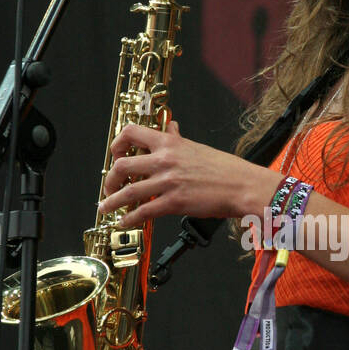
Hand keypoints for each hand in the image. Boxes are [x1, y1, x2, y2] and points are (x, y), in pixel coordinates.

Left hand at [97, 120, 265, 226]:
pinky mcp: (174, 202)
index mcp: (170, 143)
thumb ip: (178, 139)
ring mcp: (168, 182)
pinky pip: (144, 211)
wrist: (242, 185)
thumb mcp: (197, 147)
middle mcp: (165, 160)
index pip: (131, 133)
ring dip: (112, 202)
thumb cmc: (225, 169)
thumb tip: (171, 128)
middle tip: (110, 187)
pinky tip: (125, 222)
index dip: (117, 144)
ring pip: (128, 191)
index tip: (116, 155)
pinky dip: (130, 218)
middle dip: (110, 179)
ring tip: (106, 208)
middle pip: (122, 165)